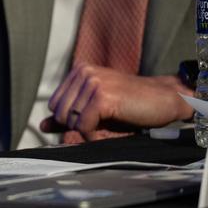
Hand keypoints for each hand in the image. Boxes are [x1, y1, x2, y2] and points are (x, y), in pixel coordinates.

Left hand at [40, 63, 193, 141]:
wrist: (165, 100)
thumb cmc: (131, 104)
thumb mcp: (96, 108)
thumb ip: (69, 114)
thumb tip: (42, 126)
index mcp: (80, 70)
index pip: (55, 104)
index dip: (69, 119)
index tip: (88, 122)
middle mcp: (84, 72)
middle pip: (60, 112)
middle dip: (76, 126)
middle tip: (98, 127)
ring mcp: (93, 82)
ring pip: (71, 120)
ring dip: (86, 132)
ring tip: (104, 129)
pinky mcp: (102, 97)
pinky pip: (83, 126)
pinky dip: (91, 137)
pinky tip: (103, 136)